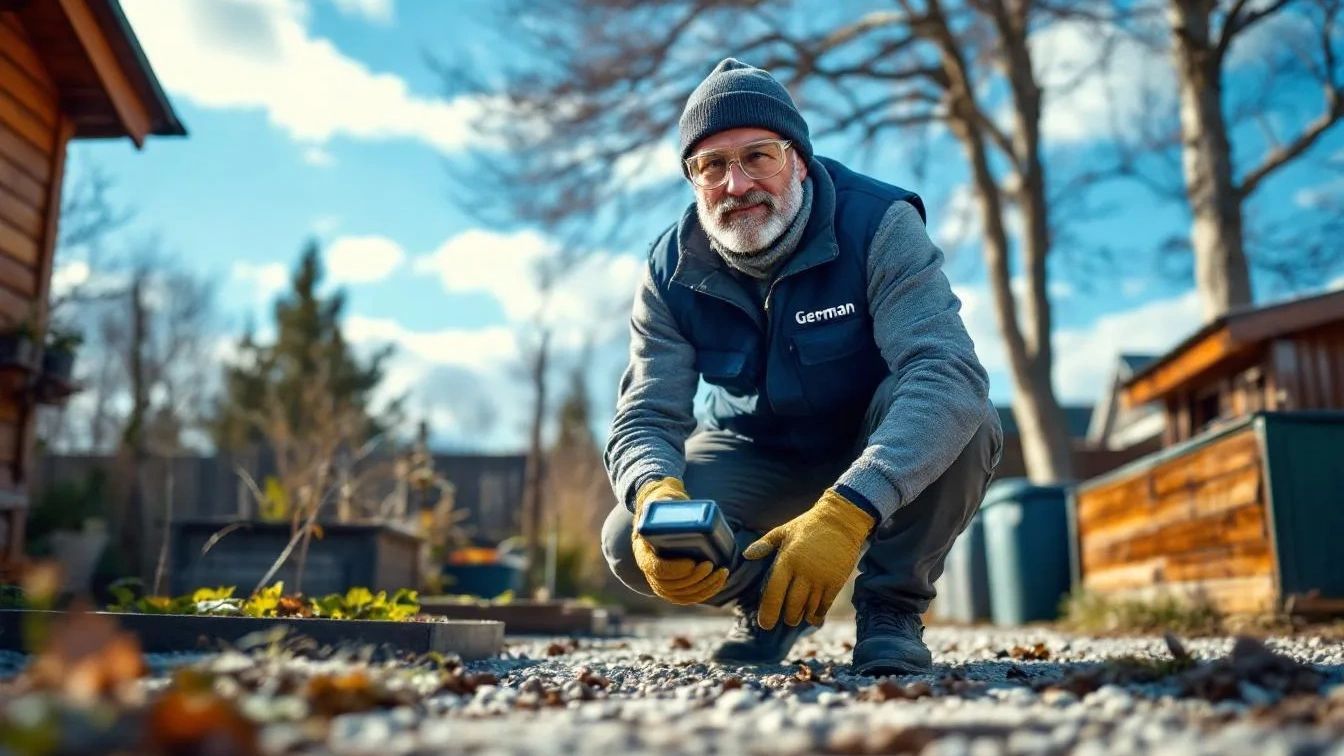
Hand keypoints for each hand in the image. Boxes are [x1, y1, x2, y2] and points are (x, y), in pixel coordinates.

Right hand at [632, 477, 728, 603]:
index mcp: (643, 550)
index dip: (674, 570)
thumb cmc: (663, 506)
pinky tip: (719, 581)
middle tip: (711, 566)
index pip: (654, 568)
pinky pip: (687, 596)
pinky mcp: (674, 585)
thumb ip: (664, 501)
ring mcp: (660, 580)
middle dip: (693, 579)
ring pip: (680, 595)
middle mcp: (649, 569)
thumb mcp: (660, 500)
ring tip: (721, 573)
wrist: (661, 515)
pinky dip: (705, 592)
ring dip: (703, 587)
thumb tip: (672, 502)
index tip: (692, 562)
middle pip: (669, 586)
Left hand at [742, 488, 874, 629]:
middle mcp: (803, 572)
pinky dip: (818, 614)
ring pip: (808, 609)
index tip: (765, 624)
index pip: (774, 593)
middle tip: (786, 619)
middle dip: (788, 617)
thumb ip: (764, 544)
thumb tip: (746, 555)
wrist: (841, 520)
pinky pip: (825, 606)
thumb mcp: (784, 530)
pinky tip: (813, 615)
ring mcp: (821, 579)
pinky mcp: (836, 582)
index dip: (768, 612)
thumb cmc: (809, 525)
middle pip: (792, 606)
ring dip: (802, 617)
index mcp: (787, 560)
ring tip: (798, 617)